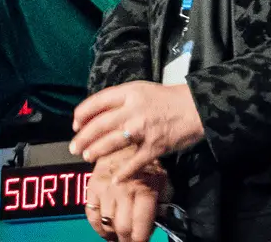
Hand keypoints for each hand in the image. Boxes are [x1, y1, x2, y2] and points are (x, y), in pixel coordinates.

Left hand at [70, 81, 203, 178]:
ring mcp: (143, 129)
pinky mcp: (155, 146)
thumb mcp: (140, 90)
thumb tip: (97, 114)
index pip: (97, 102)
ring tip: (87, 157)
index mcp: (128, 93)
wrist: (196, 107)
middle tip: (74, 147)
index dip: (82, 114)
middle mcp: (133, 110)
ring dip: (97, 151)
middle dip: (83, 138)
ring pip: (112, 142)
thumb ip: (120, 100)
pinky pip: (135, 162)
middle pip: (100, 125)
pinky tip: (115, 179)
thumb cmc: (166, 98)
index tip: (75, 124)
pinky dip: (124, 172)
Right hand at [83, 156, 166, 241]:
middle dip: (126, 241)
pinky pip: (91, 213)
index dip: (140, 241)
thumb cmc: (147, 164)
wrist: (125, 142)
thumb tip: (159, 222)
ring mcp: (106, 189)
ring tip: (118, 236)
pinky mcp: (93, 187)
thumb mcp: (163, 182)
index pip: (140, 228)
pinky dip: (96, 225)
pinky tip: (105, 228)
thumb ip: (163, 203)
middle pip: (122, 228)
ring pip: (106, 223)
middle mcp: (124, 191)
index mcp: (144, 191)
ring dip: (112, 235)